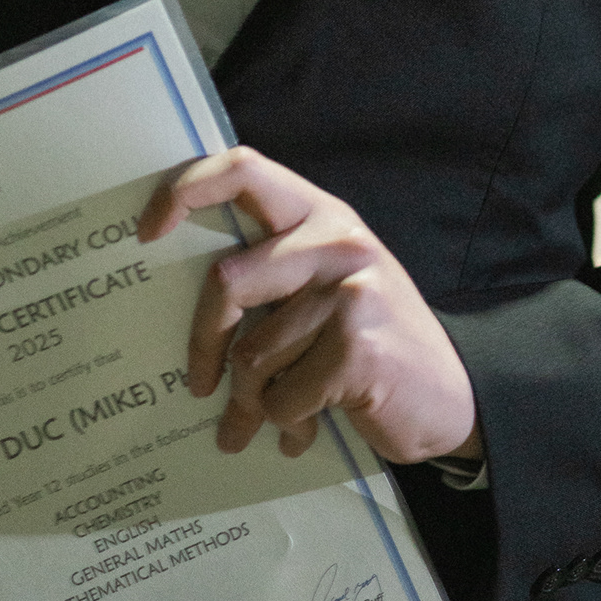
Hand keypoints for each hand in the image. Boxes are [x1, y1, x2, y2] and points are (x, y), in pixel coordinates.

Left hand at [139, 147, 481, 467]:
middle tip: (198, 383)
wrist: (454, 397)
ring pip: (253, 355)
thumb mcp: (330, 286)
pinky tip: (303, 431)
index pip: (242, 169)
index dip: (184, 190)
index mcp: (320, 215)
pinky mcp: (357, 349)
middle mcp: (336, 242)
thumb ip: (273, 273)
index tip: (146, 232)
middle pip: (227, 282)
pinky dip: (287, 424)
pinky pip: (284, 397)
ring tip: (260, 424)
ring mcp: (351, 293)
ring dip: (252, 404)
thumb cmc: (373, 343)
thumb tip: (180, 297)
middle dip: (203, 343)